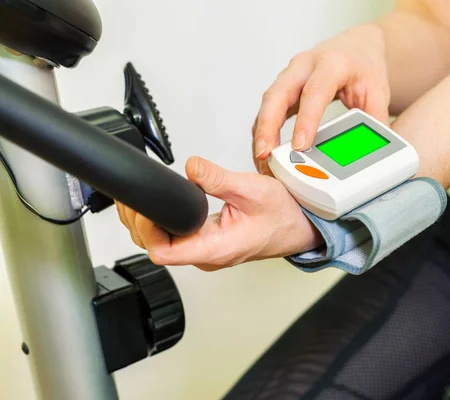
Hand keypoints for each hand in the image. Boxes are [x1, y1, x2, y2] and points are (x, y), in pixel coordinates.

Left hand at [115, 156, 322, 270]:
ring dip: (146, 224)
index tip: (145, 206)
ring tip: (142, 199)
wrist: (299, 227)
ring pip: (162, 245)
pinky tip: (158, 207)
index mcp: (216, 248)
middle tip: (135, 196)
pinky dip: (160, 223)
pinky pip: (173, 240)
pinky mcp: (205, 245)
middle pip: (156, 248)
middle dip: (139, 223)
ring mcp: (205, 252)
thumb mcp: (252, 189)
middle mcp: (207, 256)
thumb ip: (218, 179)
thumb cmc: (283, 216)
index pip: (164, 252)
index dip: (147, 229)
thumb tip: (191, 167)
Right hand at [252, 23, 390, 174]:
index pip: (315, 92)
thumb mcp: (377, 92)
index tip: (300, 145)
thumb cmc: (364, 67)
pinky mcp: (283, 88)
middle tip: (264, 153)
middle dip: (267, 126)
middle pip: (277, 94)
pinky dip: (264, 132)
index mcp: (331, 64)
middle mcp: (304, 66)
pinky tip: (266, 153)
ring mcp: (289, 75)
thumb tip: (371, 152)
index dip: (305, 119)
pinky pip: (268, 110)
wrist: (355, 47)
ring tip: (262, 162)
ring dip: (262, 133)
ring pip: (268, 103)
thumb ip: (373, 122)